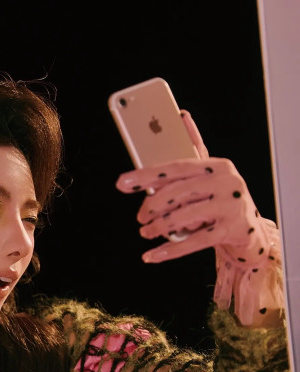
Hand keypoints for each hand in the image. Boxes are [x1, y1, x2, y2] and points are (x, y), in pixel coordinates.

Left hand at [116, 112, 282, 326]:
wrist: (249, 231)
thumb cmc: (221, 199)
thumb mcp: (208, 175)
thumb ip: (191, 152)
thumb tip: (181, 116)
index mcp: (217, 165)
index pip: (175, 168)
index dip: (146, 176)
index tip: (122, 183)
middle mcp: (227, 182)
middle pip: (178, 193)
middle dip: (152, 207)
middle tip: (140, 217)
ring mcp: (230, 207)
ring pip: (184, 217)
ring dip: (158, 228)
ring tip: (146, 232)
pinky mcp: (231, 231)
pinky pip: (193, 242)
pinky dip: (169, 251)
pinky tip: (151, 256)